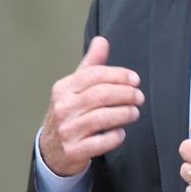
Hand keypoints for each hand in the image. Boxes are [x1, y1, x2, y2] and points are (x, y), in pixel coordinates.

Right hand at [39, 36, 143, 176]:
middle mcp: (63, 108)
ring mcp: (67, 130)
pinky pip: (100, 142)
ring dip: (124, 114)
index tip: (135, 79)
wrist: (51, 150)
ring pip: (101, 118)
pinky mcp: (73, 150)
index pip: (94, 75)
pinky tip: (121, 132)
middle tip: (139, 97)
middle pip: (100, 95)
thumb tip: (102, 40)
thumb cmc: (69, 113)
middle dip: (125, 94)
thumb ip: (91, 65)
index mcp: (64, 88)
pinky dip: (115, 136)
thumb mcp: (75, 88)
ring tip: (134, 112)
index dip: (118, 75)